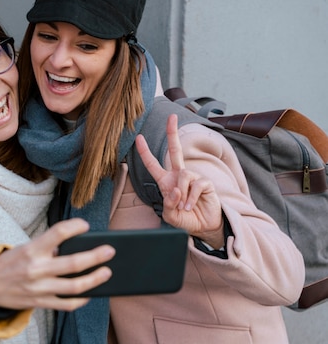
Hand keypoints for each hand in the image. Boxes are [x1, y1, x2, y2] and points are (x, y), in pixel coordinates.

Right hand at [0, 218, 113, 311]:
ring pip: (74, 286)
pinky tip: (91, 292)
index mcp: (32, 250)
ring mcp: (39, 289)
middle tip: (110, 250)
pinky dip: (82, 299)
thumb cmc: (10, 263)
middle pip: (73, 263)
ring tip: (107, 272)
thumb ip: (47, 247)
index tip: (86, 225)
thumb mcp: (25, 248)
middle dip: (96, 256)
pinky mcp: (40, 303)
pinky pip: (67, 304)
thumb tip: (74, 246)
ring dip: (95, 279)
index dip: (74, 227)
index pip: (57, 233)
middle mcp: (36, 269)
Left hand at [135, 114, 223, 247]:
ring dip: (182, 193)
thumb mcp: (169, 215)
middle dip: (172, 133)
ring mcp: (193, 177)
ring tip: (184, 207)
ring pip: (184, 174)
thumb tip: (176, 189)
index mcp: (166, 181)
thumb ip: (168, 203)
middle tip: (172, 116)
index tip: (138, 137)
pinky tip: (191, 206)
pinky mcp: (206, 183)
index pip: (153, 164)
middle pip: (175, 150)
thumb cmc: (184, 219)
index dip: (145, 152)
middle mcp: (179, 175)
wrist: (203, 227)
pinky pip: (197, 184)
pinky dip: (191, 197)